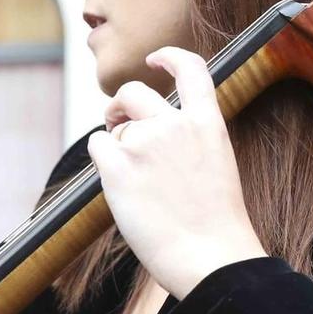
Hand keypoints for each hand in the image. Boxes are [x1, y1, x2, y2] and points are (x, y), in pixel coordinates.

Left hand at [87, 47, 265, 297]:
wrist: (209, 256)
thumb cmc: (215, 226)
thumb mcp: (216, 166)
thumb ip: (188, 141)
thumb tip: (147, 131)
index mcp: (207, 123)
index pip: (191, 68)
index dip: (169, 57)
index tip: (154, 59)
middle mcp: (174, 124)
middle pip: (134, 92)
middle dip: (121, 105)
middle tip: (116, 122)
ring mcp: (144, 143)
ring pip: (114, 124)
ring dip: (114, 139)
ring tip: (129, 172)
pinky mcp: (117, 166)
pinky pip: (97, 145)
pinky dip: (101, 158)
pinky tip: (116, 180)